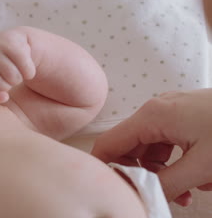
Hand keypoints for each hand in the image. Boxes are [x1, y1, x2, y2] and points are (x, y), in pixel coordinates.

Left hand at [0, 29, 35, 103]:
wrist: (15, 44)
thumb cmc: (0, 70)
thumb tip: (3, 97)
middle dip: (5, 85)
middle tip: (6, 77)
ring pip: (11, 76)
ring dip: (17, 78)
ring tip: (14, 70)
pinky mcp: (11, 42)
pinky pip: (25, 69)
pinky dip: (28, 71)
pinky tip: (23, 64)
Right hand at [91, 89, 211, 206]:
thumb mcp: (202, 165)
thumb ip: (166, 185)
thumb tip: (141, 199)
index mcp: (152, 116)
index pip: (110, 144)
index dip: (106, 170)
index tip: (112, 191)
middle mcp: (156, 109)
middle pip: (130, 147)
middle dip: (142, 175)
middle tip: (158, 197)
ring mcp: (171, 110)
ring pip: (151, 146)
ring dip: (163, 171)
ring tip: (186, 192)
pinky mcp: (185, 114)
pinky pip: (168, 141)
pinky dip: (176, 160)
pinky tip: (197, 176)